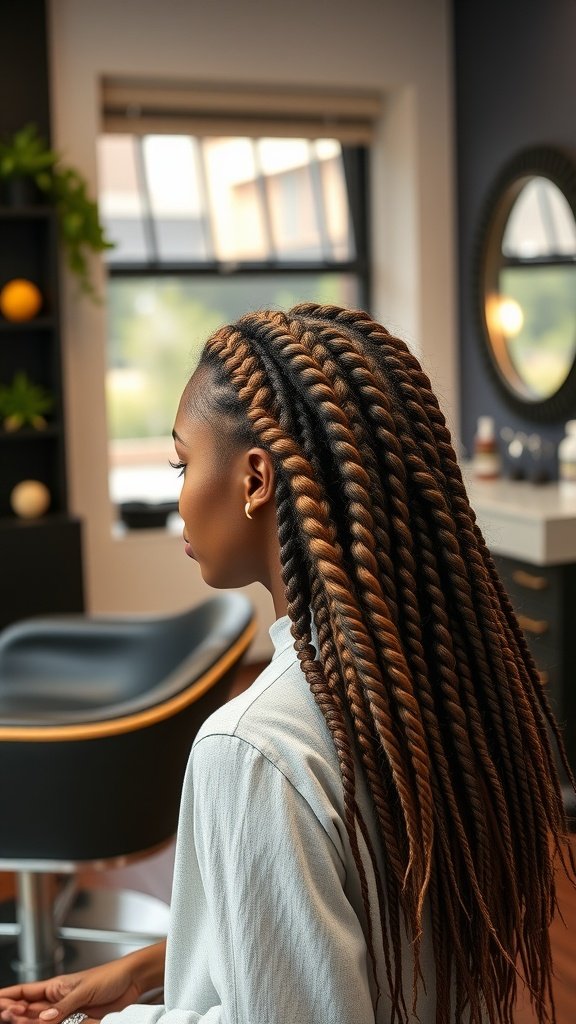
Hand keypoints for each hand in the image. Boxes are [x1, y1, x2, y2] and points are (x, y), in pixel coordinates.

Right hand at [0, 944, 164, 1023]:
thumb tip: (44, 1018)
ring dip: (28, 1023)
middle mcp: (56, 1000)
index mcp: (54, 986)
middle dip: (14, 1014)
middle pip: (26, 1011)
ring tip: (19, 1021)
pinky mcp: (77, 1022)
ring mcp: (65, 1013)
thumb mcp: (84, 989)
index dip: (8, 998)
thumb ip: (64, 1005)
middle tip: (9, 1016)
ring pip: (38, 1022)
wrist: (131, 982)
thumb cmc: (110, 975)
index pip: (23, 992)